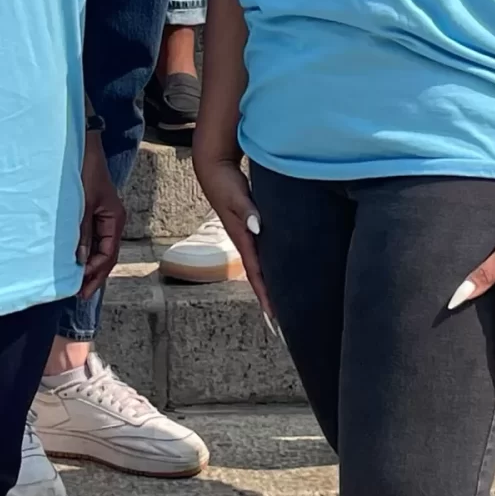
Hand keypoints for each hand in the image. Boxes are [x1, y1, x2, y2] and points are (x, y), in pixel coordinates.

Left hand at [76, 132, 125, 295]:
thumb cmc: (85, 171)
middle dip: (94, 275)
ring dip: (89, 265)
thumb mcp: (83, 203)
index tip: (81, 286)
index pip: (109, 254)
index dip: (96, 272)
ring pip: (99, 248)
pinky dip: (85, 252)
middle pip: (106, 255)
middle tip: (79, 294)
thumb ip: (82, 232)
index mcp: (115, 219)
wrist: (82, 147)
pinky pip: (91, 238)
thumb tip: (81, 260)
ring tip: (77, 283)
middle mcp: (112, 221)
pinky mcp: (91, 213)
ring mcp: (102, 217)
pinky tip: (75, 261)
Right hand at [190, 143, 273, 322]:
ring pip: (260, 268)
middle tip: (282, 327)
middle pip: (259, 278)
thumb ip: (247, 209)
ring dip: (269, 287)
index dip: (265, 295)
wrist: (212, 168)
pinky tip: (278, 272)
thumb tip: (256, 227)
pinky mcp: (249, 227)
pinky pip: (262, 254)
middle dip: (269, 301)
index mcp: (242, 238)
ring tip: (281, 307)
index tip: (274, 318)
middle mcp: (244, 241)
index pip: (256, 273)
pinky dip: (268, 268)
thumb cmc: (224, 181)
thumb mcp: (235, 194)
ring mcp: (246, 236)